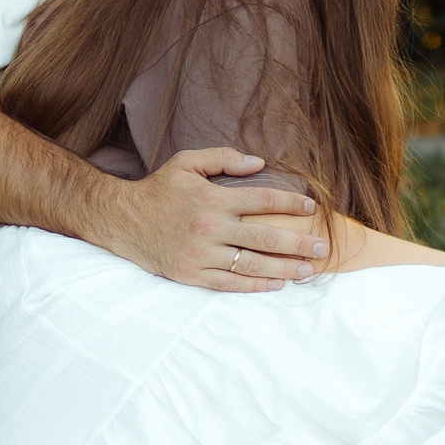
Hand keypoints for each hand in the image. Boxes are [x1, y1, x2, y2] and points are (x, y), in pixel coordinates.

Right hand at [91, 146, 328, 291]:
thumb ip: (224, 158)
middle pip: (265, 236)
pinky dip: (255, 286)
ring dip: (284, 268)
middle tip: (323, 247)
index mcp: (213, 199)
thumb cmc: (159, 189)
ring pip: (251, 264)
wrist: (121, 219)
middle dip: (298, 242)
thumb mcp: (187, 163)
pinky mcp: (191, 274)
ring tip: (308, 270)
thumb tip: (260, 163)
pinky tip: (277, 284)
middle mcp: (210, 228)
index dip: (291, 203)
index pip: (263, 200)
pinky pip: (229, 284)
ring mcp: (201, 254)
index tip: (311, 208)